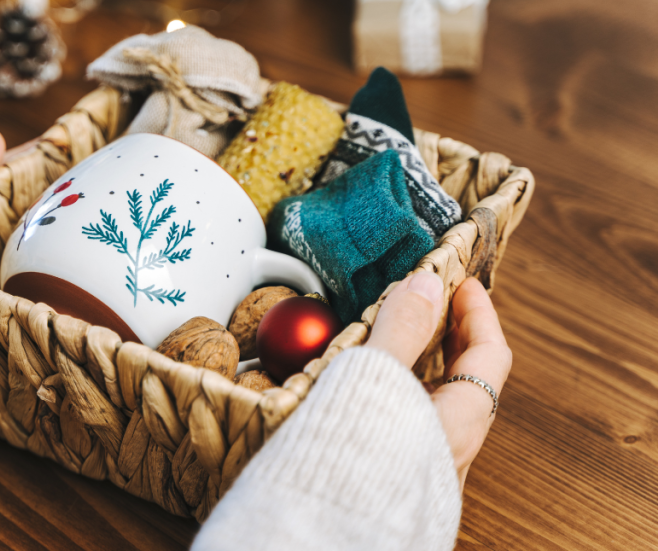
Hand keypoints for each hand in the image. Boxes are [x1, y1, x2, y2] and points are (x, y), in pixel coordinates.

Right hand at [365, 272, 511, 489]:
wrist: (317, 532)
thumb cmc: (351, 465)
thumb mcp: (376, 379)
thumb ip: (402, 328)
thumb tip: (425, 283)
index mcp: (457, 425)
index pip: (490, 356)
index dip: (479, 312)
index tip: (461, 282)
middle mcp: (448, 452)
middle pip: (467, 382)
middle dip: (451, 335)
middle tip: (428, 302)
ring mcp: (421, 469)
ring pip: (435, 406)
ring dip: (421, 364)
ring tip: (391, 335)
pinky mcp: (391, 479)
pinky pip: (406, 425)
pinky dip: (396, 392)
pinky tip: (364, 386)